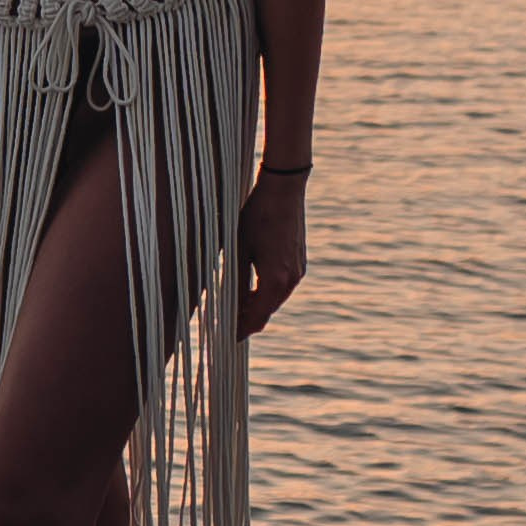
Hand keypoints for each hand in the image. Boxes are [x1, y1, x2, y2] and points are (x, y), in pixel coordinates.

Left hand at [237, 169, 308, 336]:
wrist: (284, 189)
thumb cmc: (257, 215)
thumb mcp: (239, 248)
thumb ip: (236, 280)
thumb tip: (229, 305)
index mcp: (275, 280)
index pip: (256, 317)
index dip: (240, 329)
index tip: (225, 337)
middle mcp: (291, 280)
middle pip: (267, 311)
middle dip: (248, 319)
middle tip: (226, 324)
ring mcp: (298, 271)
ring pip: (275, 299)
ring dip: (257, 305)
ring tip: (236, 308)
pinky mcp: (299, 261)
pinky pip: (282, 286)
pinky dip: (267, 292)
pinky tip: (252, 287)